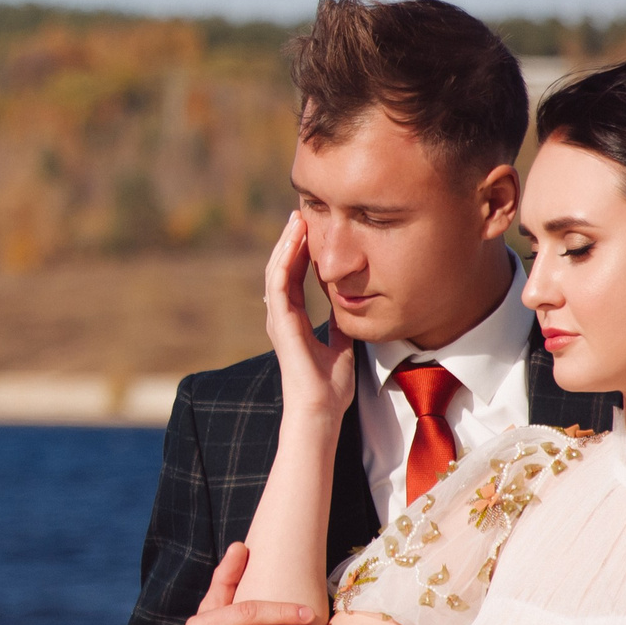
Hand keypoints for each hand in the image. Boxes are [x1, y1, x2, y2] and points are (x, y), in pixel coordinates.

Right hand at [263, 214, 354, 424]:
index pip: (294, 278)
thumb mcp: (341, 346)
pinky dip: (285, 260)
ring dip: (286, 244)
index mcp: (294, 321)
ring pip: (276, 271)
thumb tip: (348, 309)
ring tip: (296, 220)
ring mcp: (278, 319)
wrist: (321, 409)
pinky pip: (278, 284)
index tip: (311, 230)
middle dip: (291, 241)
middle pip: (282, 269)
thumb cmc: (330, 388)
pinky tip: (293, 242)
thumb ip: (339, 326)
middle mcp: (281, 317)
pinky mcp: (280, 323)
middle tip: (300, 215)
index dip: (301, 253)